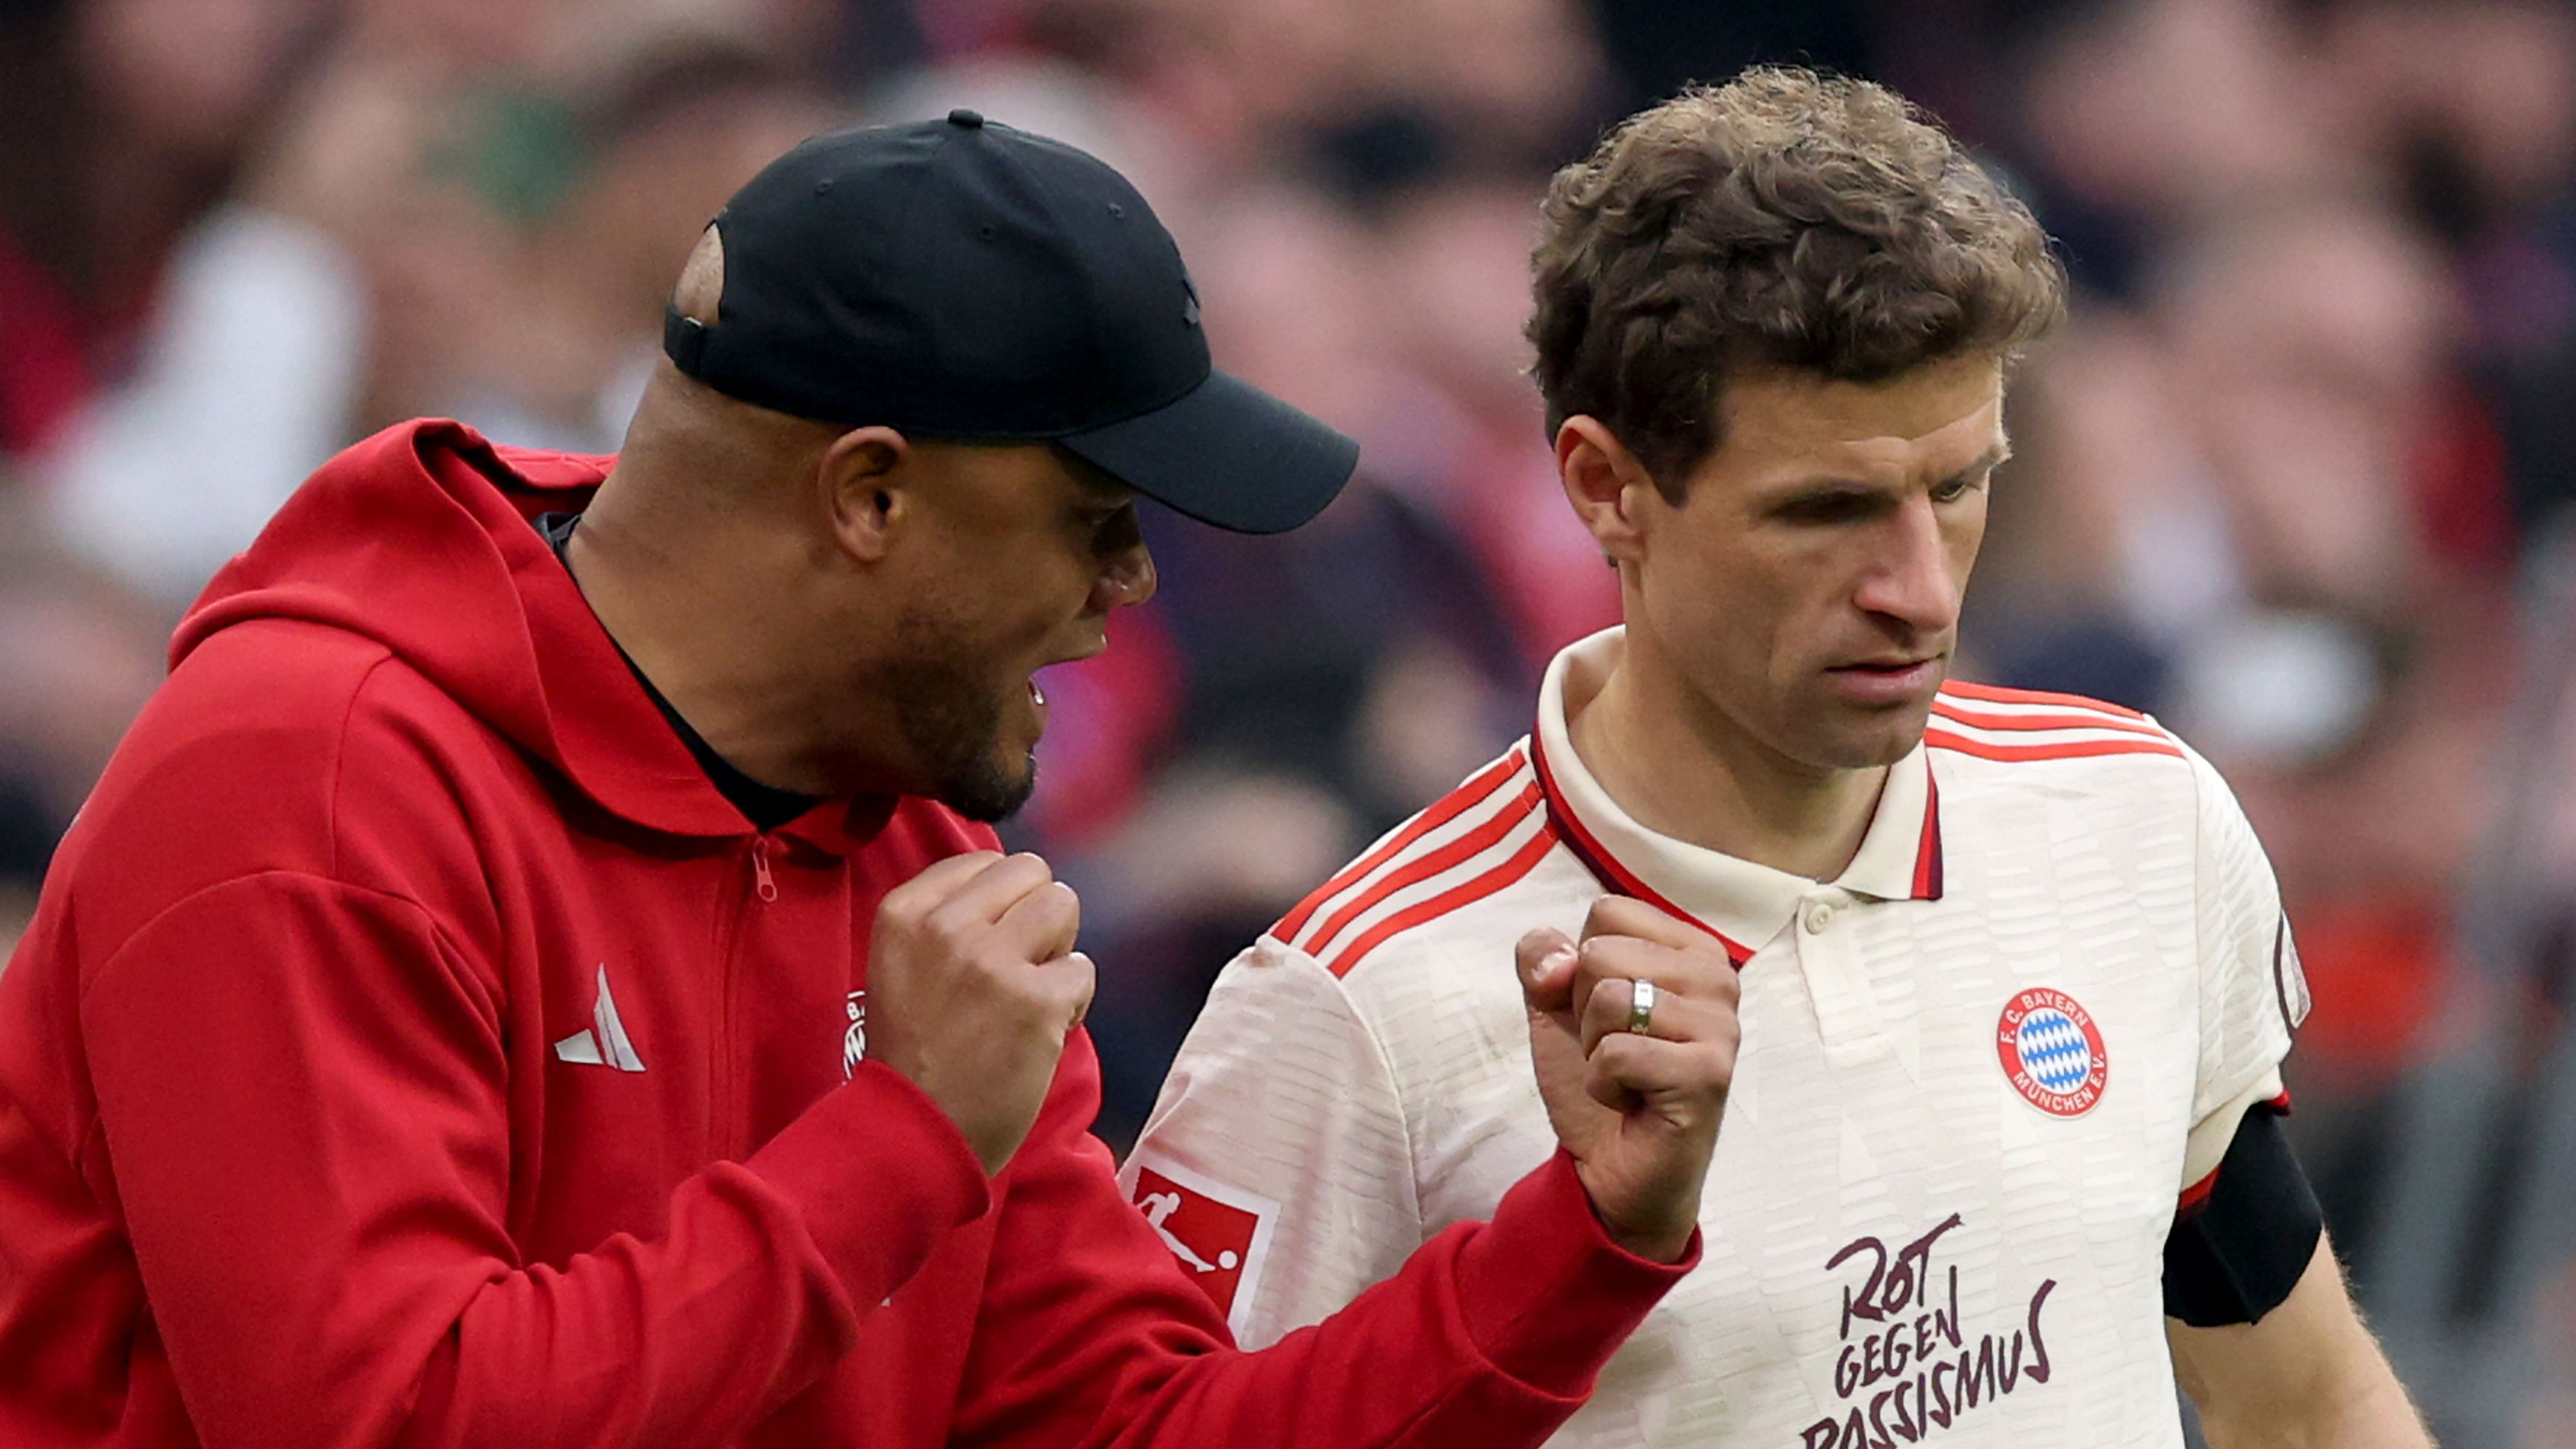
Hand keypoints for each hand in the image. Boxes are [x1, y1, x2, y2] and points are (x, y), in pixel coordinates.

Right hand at [864, 852, 1095, 1174]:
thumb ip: (947, 919)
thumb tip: (1014, 888)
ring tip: (1030, 994)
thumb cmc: (914, 1053)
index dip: (1003, 902)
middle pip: (1032, 872)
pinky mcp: (1035, 1003)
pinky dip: (1073, 1003)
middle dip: (1037, 916)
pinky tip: (1040, 1032)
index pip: (985, 861)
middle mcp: (946, 927)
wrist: (913, 1132)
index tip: (989, 944)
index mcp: (905, 913)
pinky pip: (1082, 971)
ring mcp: (992, 962)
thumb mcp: (902, 965)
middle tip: (1018, 967)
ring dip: (1058, 950)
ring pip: (1064, 904)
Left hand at [1518, 897, 1739, 1261]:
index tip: (1608, 1013)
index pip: (1607, 911)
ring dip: (1594, 1048)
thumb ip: (1542, 957)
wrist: (1613, 1167)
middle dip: (1585, 1010)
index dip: (1581, 966)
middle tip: (1617, 1050)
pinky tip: (1631, 1101)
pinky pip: (1618, 1053)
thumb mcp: (1555, 1005)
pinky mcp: (1709, 1074)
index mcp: (1689, 948)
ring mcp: (1721, 1025)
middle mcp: (1717, 976)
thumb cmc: (1598, 1077)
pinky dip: (1603, 1084)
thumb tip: (1556, 960)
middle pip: (1601, 951)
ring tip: (1626, 1074)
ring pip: (1609, 998)